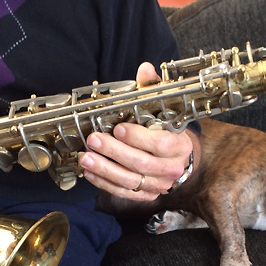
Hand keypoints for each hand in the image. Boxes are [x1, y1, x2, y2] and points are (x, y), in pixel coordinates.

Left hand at [78, 62, 199, 200]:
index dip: (137, 137)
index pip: (159, 144)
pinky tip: (90, 172)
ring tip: (86, 158)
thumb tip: (145, 69)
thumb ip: (152, 90)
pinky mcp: (146, 196)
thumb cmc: (167, 131)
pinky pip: (123, 193)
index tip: (118, 128)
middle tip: (94, 140)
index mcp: (179, 145)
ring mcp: (158, 185)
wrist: (179, 159)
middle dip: (114, 152)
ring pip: (130, 181)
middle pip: (141, 163)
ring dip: (105, 169)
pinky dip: (104, 183)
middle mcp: (171, 168)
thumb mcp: (164, 109)